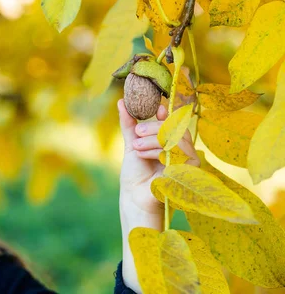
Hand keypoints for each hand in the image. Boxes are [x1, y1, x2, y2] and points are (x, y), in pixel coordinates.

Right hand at [116, 98, 199, 292]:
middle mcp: (169, 145)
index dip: (172, 128)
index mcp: (185, 154)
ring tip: (136, 146)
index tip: (165, 124)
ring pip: (152, 127)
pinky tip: (123, 104)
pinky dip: (127, 116)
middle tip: (142, 138)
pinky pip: (130, 126)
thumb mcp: (170, 177)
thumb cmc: (159, 194)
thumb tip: (184, 154)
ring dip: (145, 133)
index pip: (181, 133)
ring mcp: (151, 143)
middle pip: (166, 126)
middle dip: (156, 130)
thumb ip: (181, 167)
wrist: (139, 203)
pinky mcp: (134, 144)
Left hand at [117, 99, 199, 214]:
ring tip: (136, 147)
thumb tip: (121, 101)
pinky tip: (143, 156)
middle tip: (137, 133)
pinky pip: (177, 152)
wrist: (134, 196)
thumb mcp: (132, 144)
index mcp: (171, 141)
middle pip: (176, 127)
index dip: (168, 112)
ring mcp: (187, 160)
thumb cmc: (135, 173)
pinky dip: (156, 151)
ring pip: (176, 138)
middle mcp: (182, 150)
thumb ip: (129, 123)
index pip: (175, 121)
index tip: (157, 107)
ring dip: (152, 140)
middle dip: (154, 127)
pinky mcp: (188, 171)